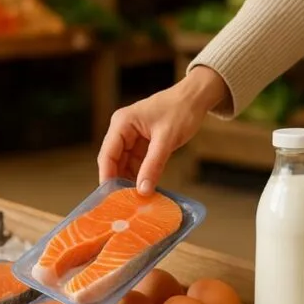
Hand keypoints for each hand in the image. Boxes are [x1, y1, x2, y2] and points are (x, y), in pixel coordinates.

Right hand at [97, 67, 227, 193]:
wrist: (195, 98)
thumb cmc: (181, 110)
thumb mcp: (166, 139)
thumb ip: (153, 165)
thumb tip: (143, 190)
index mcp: (122, 123)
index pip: (107, 155)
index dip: (108, 177)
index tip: (111, 198)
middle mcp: (122, 130)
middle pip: (114, 161)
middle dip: (119, 182)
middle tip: (124, 204)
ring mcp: (132, 137)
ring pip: (125, 165)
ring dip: (130, 181)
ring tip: (134, 201)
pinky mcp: (142, 143)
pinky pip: (137, 163)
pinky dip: (140, 176)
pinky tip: (145, 190)